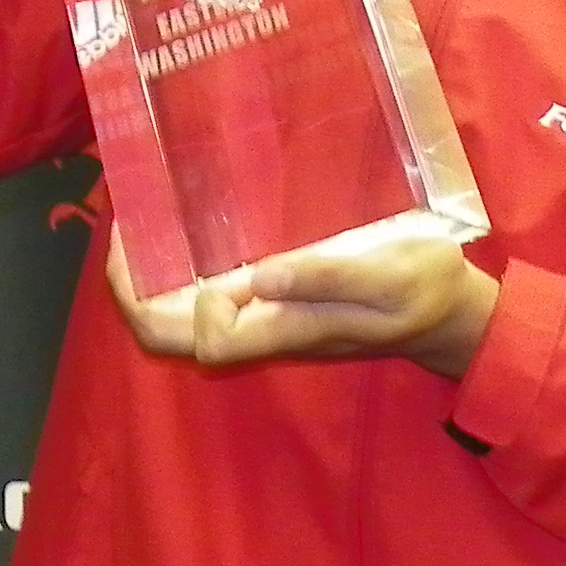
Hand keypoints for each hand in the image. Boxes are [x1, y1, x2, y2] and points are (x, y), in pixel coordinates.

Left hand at [108, 228, 498, 379]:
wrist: (446, 312)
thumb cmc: (424, 290)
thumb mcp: (390, 275)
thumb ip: (328, 277)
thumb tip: (260, 276)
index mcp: (287, 329)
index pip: (207, 341)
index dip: (192, 309)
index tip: (207, 260)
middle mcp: (263, 330)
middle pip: (172, 338)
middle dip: (131, 295)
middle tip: (120, 231)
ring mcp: (264, 319)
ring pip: (180, 321)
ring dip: (147, 282)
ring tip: (135, 224)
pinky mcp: (272, 303)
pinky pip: (205, 300)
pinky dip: (176, 272)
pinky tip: (178, 230)